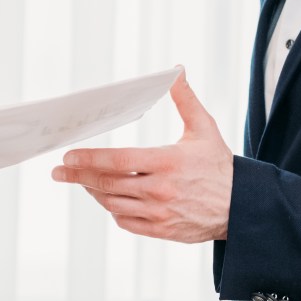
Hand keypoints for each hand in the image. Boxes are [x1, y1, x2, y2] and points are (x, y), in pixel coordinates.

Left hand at [51, 72, 232, 241]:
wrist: (242, 208)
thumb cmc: (220, 166)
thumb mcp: (205, 129)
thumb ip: (185, 100)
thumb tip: (175, 70)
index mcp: (167, 162)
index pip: (117, 160)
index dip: (88, 159)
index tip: (68, 156)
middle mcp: (160, 190)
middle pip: (107, 183)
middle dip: (77, 176)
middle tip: (58, 171)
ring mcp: (159, 213)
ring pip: (111, 204)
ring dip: (92, 192)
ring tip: (81, 180)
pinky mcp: (161, 230)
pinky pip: (125, 221)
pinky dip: (112, 209)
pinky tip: (107, 198)